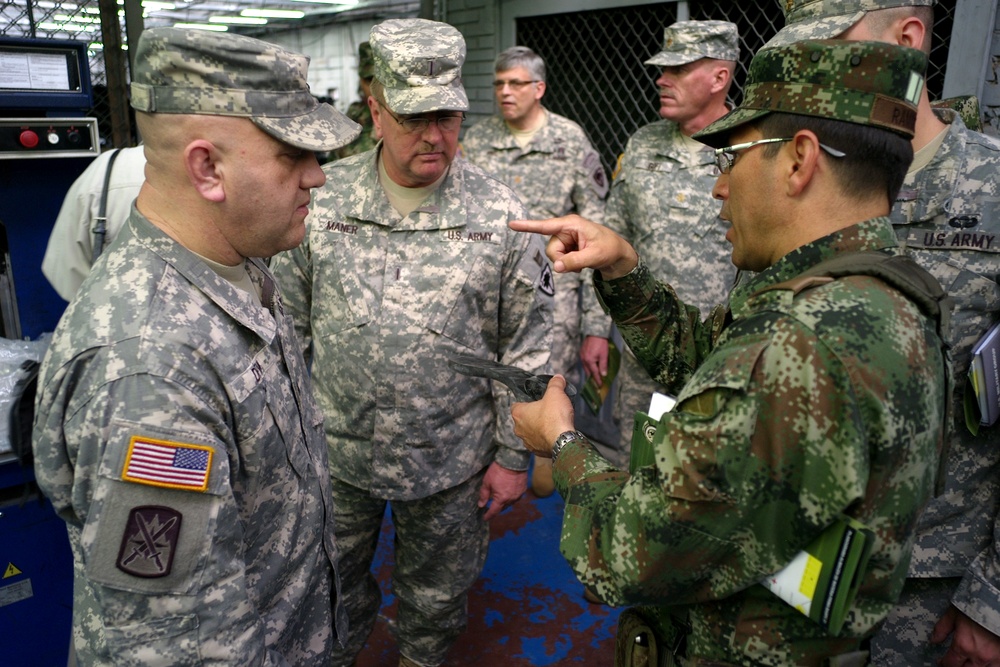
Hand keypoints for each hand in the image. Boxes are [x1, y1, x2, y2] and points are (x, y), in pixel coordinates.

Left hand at [478, 462, 526, 520]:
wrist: (513, 461)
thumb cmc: (498, 471)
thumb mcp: (487, 482)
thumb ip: (484, 495)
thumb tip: (481, 505)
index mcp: (501, 498)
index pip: (494, 511)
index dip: (489, 516)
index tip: (485, 518)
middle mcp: (511, 499)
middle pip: (503, 508)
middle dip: (497, 509)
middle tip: (491, 508)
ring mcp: (518, 495)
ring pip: (510, 503)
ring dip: (504, 503)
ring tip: (499, 500)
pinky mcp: (523, 489)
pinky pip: (516, 497)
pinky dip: (511, 498)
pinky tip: (508, 494)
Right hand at [509, 214, 637, 278]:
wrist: (617, 254)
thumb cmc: (609, 249)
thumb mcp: (594, 256)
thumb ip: (575, 261)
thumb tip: (557, 268)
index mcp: (571, 224)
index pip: (546, 226)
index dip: (528, 226)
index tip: (511, 224)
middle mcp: (565, 229)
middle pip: (551, 249)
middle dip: (562, 260)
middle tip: (579, 263)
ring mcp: (565, 238)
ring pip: (554, 256)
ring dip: (566, 263)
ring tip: (582, 261)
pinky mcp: (566, 246)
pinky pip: (559, 259)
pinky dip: (568, 264)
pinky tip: (580, 261)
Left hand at [511, 375, 575, 455]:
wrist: (564, 440)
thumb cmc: (555, 417)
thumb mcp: (556, 393)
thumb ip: (555, 384)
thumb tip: (558, 378)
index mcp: (519, 414)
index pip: (516, 405)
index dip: (526, 402)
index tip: (535, 401)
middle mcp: (519, 429)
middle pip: (523, 420)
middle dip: (533, 416)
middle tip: (546, 411)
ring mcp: (528, 442)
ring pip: (531, 433)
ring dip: (539, 429)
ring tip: (552, 423)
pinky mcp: (537, 451)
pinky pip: (539, 443)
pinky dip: (545, 439)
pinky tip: (555, 434)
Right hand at [580, 335, 609, 385]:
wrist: (595, 332)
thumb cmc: (601, 342)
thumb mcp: (604, 354)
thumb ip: (603, 365)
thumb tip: (603, 375)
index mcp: (589, 361)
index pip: (594, 374)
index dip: (598, 380)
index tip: (600, 386)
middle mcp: (584, 359)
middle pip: (588, 372)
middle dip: (593, 377)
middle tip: (597, 382)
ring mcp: (582, 356)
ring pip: (586, 367)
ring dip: (590, 371)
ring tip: (595, 375)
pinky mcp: (582, 352)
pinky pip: (585, 362)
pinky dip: (588, 366)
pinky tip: (592, 366)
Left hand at [932, 605, 999, 665]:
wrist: (998, 603)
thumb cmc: (977, 606)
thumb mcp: (954, 614)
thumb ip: (942, 628)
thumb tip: (933, 640)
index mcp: (963, 645)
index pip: (950, 663)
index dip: (943, 663)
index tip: (941, 661)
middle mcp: (978, 656)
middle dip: (957, 666)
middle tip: (954, 661)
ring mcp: (994, 659)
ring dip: (973, 666)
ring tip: (969, 661)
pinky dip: (988, 666)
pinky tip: (984, 661)